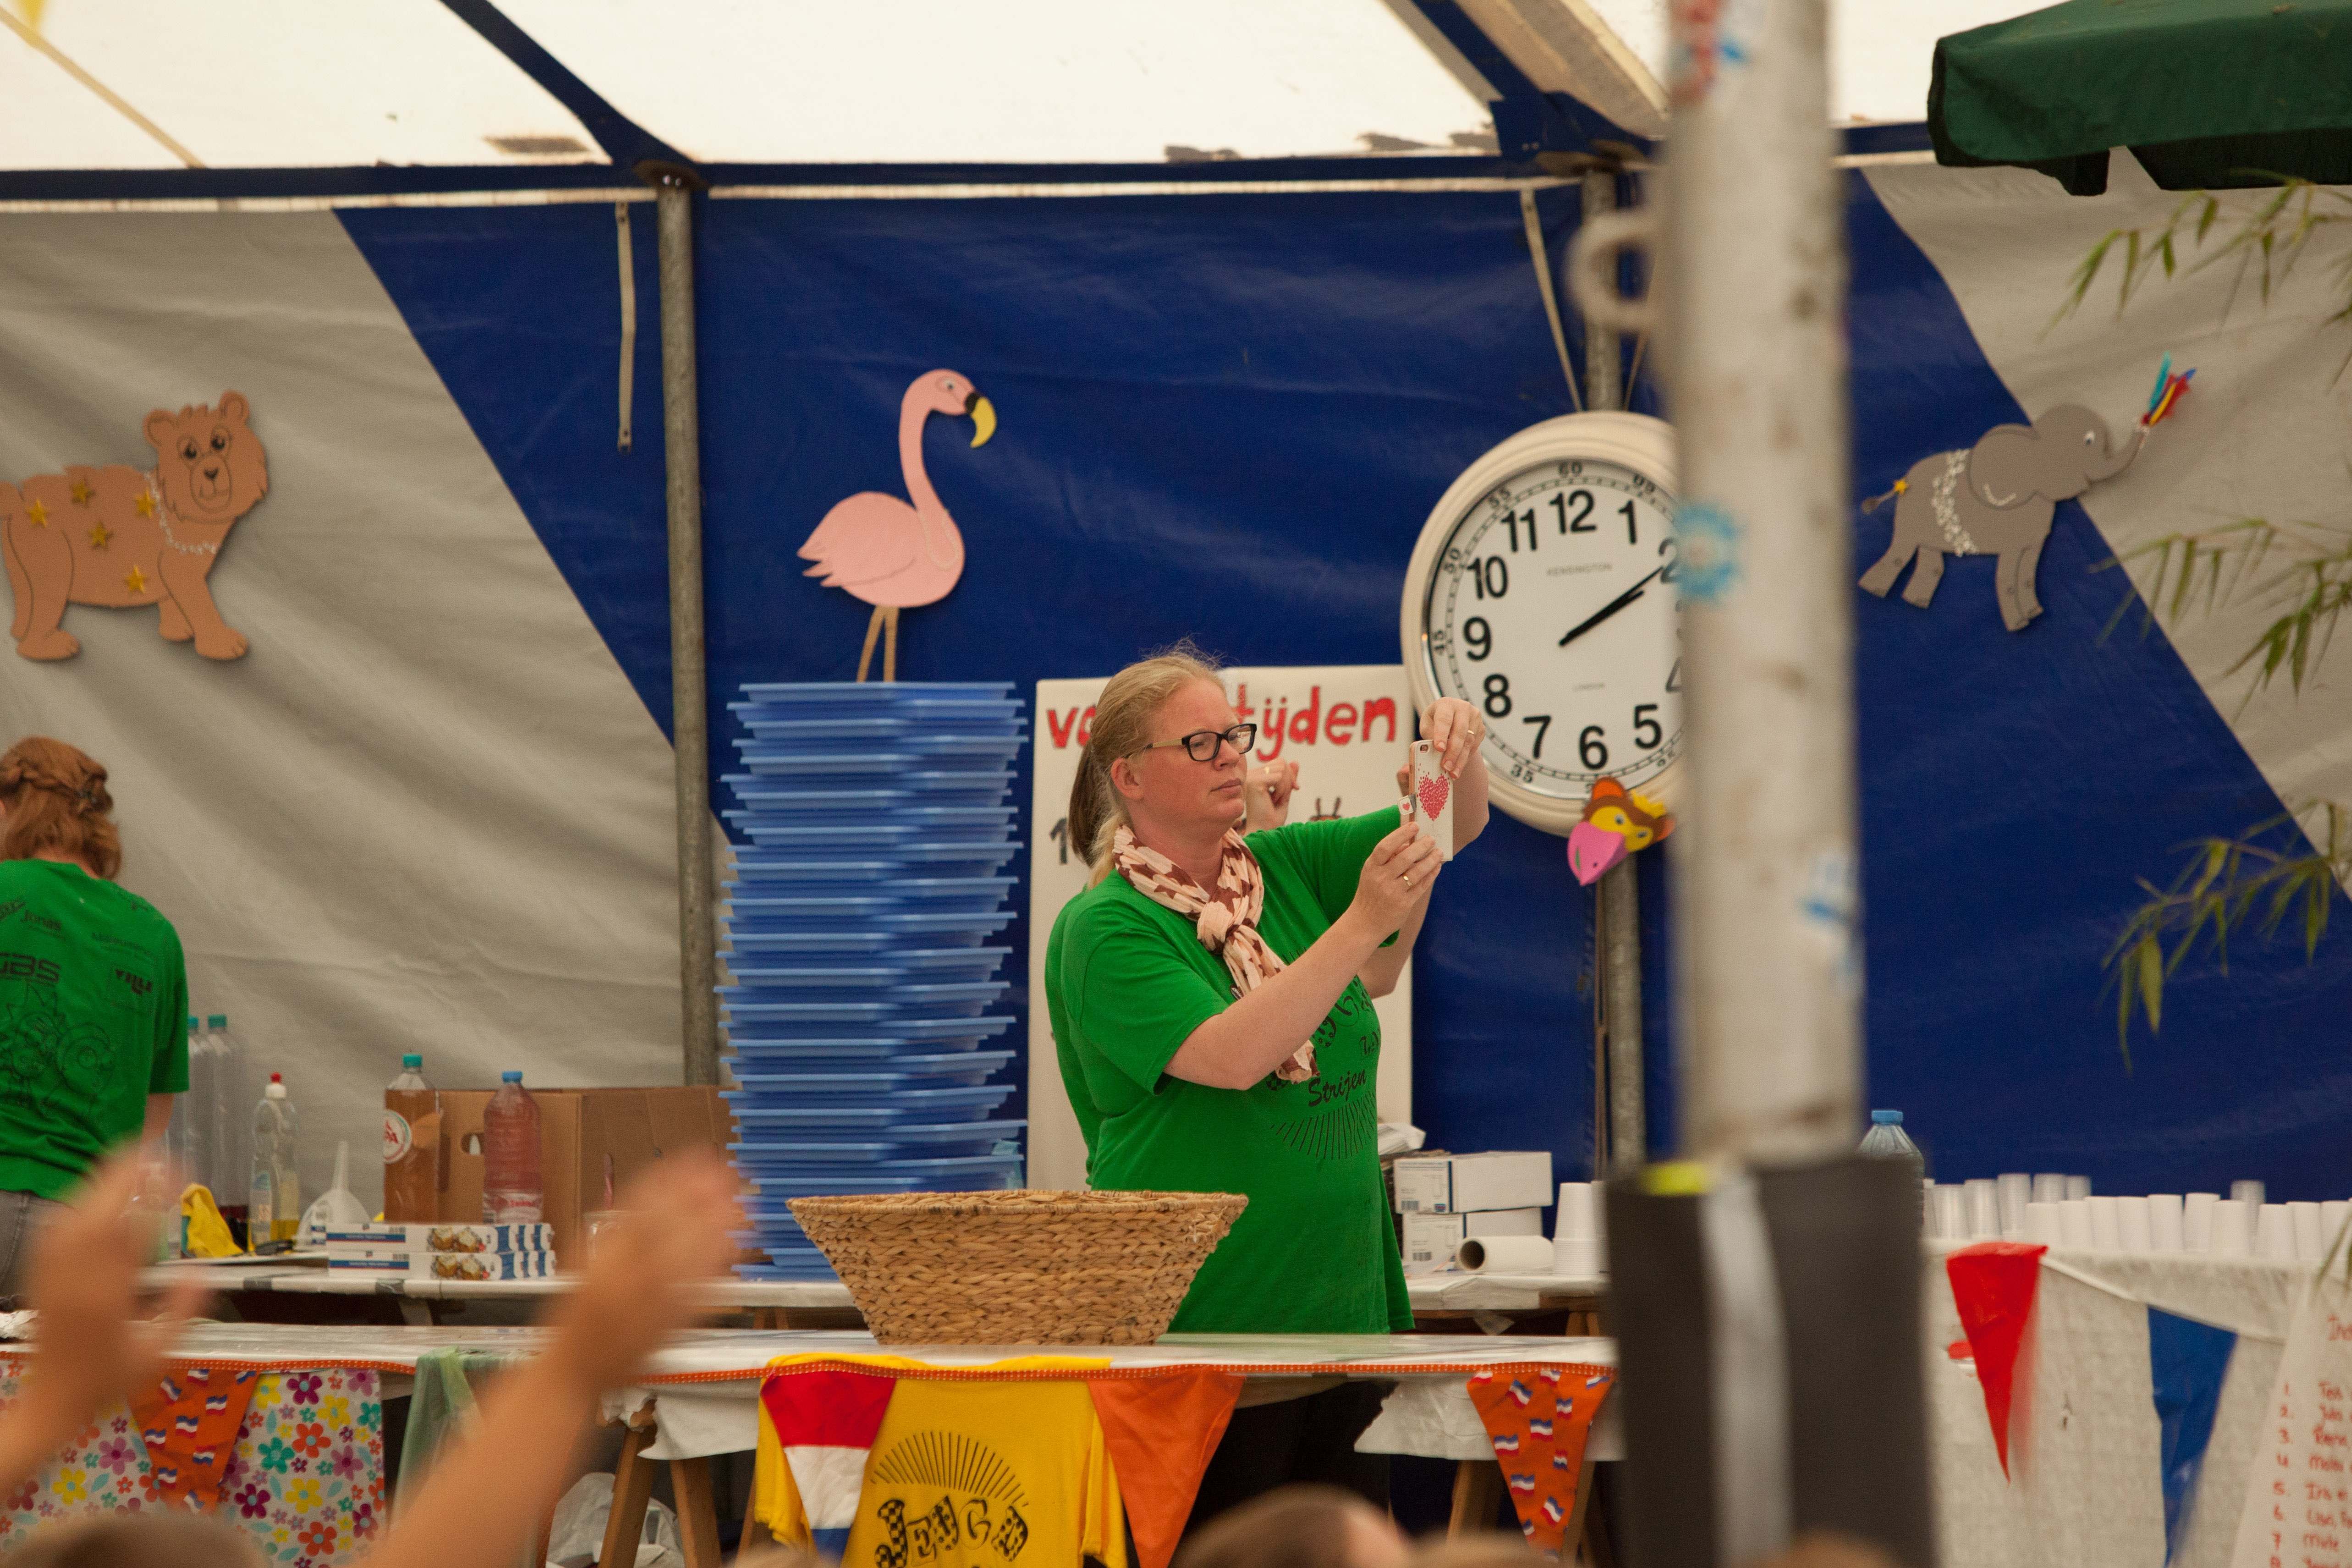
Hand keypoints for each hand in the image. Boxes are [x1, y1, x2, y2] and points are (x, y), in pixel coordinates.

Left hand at [17, 1154, 208, 1441]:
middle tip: (152, 1151)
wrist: (48, 1404)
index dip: (154, 1193)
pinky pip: (53, 1231)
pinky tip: (90, 1198)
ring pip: (71, 1216)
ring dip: (98, 1186)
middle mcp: (77, 1279)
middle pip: (97, 1212)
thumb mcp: (158, 1354)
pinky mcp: (39, 1278)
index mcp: (109, 1296)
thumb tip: (202, 1270)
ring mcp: (53, 1277)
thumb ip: (183, 1312)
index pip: (132, 1229)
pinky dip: (74, 1205)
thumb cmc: (107, 1382)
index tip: (178, 1170)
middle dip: (123, 1175)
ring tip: (126, 1165)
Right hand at [544, 1149, 741, 1390]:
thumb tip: (654, 1191)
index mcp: (603, 1258)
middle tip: (729, 1172)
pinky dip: (719, 1265)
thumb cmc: (579, 1314)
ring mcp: (650, 1302)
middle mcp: (627, 1277)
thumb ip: (619, 1231)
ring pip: (691, 1256)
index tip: (696, 1156)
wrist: (575, 1369)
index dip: (673, 1178)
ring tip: (741, 1204)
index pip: (641, 1207)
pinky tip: (734, 1246)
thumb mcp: (587, 1262)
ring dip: (718, 1227)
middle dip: (702, 1197)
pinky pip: (698, 1291)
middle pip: (672, 1227)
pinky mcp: (669, 1325)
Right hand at [1242, 760, 1299, 833]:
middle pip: (1281, 763)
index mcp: (1256, 776)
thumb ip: (1288, 778)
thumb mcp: (1285, 794)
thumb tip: (1295, 762)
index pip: (1279, 762)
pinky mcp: (1254, 782)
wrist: (1265, 832)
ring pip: (1281, 768)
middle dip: (1289, 781)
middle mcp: (1251, 774)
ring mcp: (1251, 777)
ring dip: (1285, 787)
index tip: (1295, 789)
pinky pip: (1278, 777)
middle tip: (1282, 798)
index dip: (1290, 775)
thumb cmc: (1272, 818)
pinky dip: (1282, 790)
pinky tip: (1273, 800)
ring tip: (1276, 800)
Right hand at [1348, 821, 1442, 933]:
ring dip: (1430, 860)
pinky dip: (1431, 875)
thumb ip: (1388, 858)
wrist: (1364, 922)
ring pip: (1416, 872)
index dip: (1401, 834)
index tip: (1415, 826)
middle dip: (1421, 846)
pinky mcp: (1404, 904)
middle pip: (1404, 858)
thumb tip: (1409, 842)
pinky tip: (1437, 867)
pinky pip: (1421, 886)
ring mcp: (1393, 892)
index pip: (1386, 846)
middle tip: (1431, 838)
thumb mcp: (1371, 872)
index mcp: (1371, 867)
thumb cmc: (1370, 892)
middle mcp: (1381, 879)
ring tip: (1438, 852)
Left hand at [1421, 698, 1483, 778]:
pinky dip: (1466, 757)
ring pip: (1469, 741)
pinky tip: (1459, 766)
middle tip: (1446, 766)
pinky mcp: (1481, 728)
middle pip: (1460, 731)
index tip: (1439, 748)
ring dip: (1460, 759)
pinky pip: (1475, 745)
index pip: (1444, 719)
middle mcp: (1462, 707)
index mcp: (1446, 704)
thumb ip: (1428, 737)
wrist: (1451, 719)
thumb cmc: (1435, 722)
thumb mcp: (1427, 726)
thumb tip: (1428, 753)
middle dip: (1453, 751)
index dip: (1442, 734)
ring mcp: (1474, 717)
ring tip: (1453, 772)